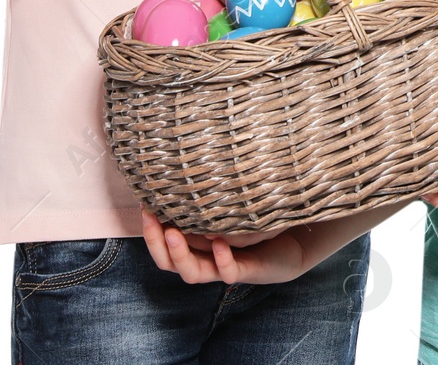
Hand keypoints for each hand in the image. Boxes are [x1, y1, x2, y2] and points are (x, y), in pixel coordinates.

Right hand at [139, 208, 312, 284]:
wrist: (292, 245)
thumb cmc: (257, 224)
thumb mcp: (231, 207)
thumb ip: (212, 198)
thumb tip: (192, 165)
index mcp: (198, 247)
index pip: (164, 244)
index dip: (151, 229)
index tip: (144, 205)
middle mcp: (207, 260)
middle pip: (169, 262)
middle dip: (156, 242)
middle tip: (150, 218)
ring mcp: (224, 267)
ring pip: (193, 272)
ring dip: (180, 255)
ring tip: (173, 234)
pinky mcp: (247, 271)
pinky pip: (230, 271)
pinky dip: (222, 260)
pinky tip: (220, 243)